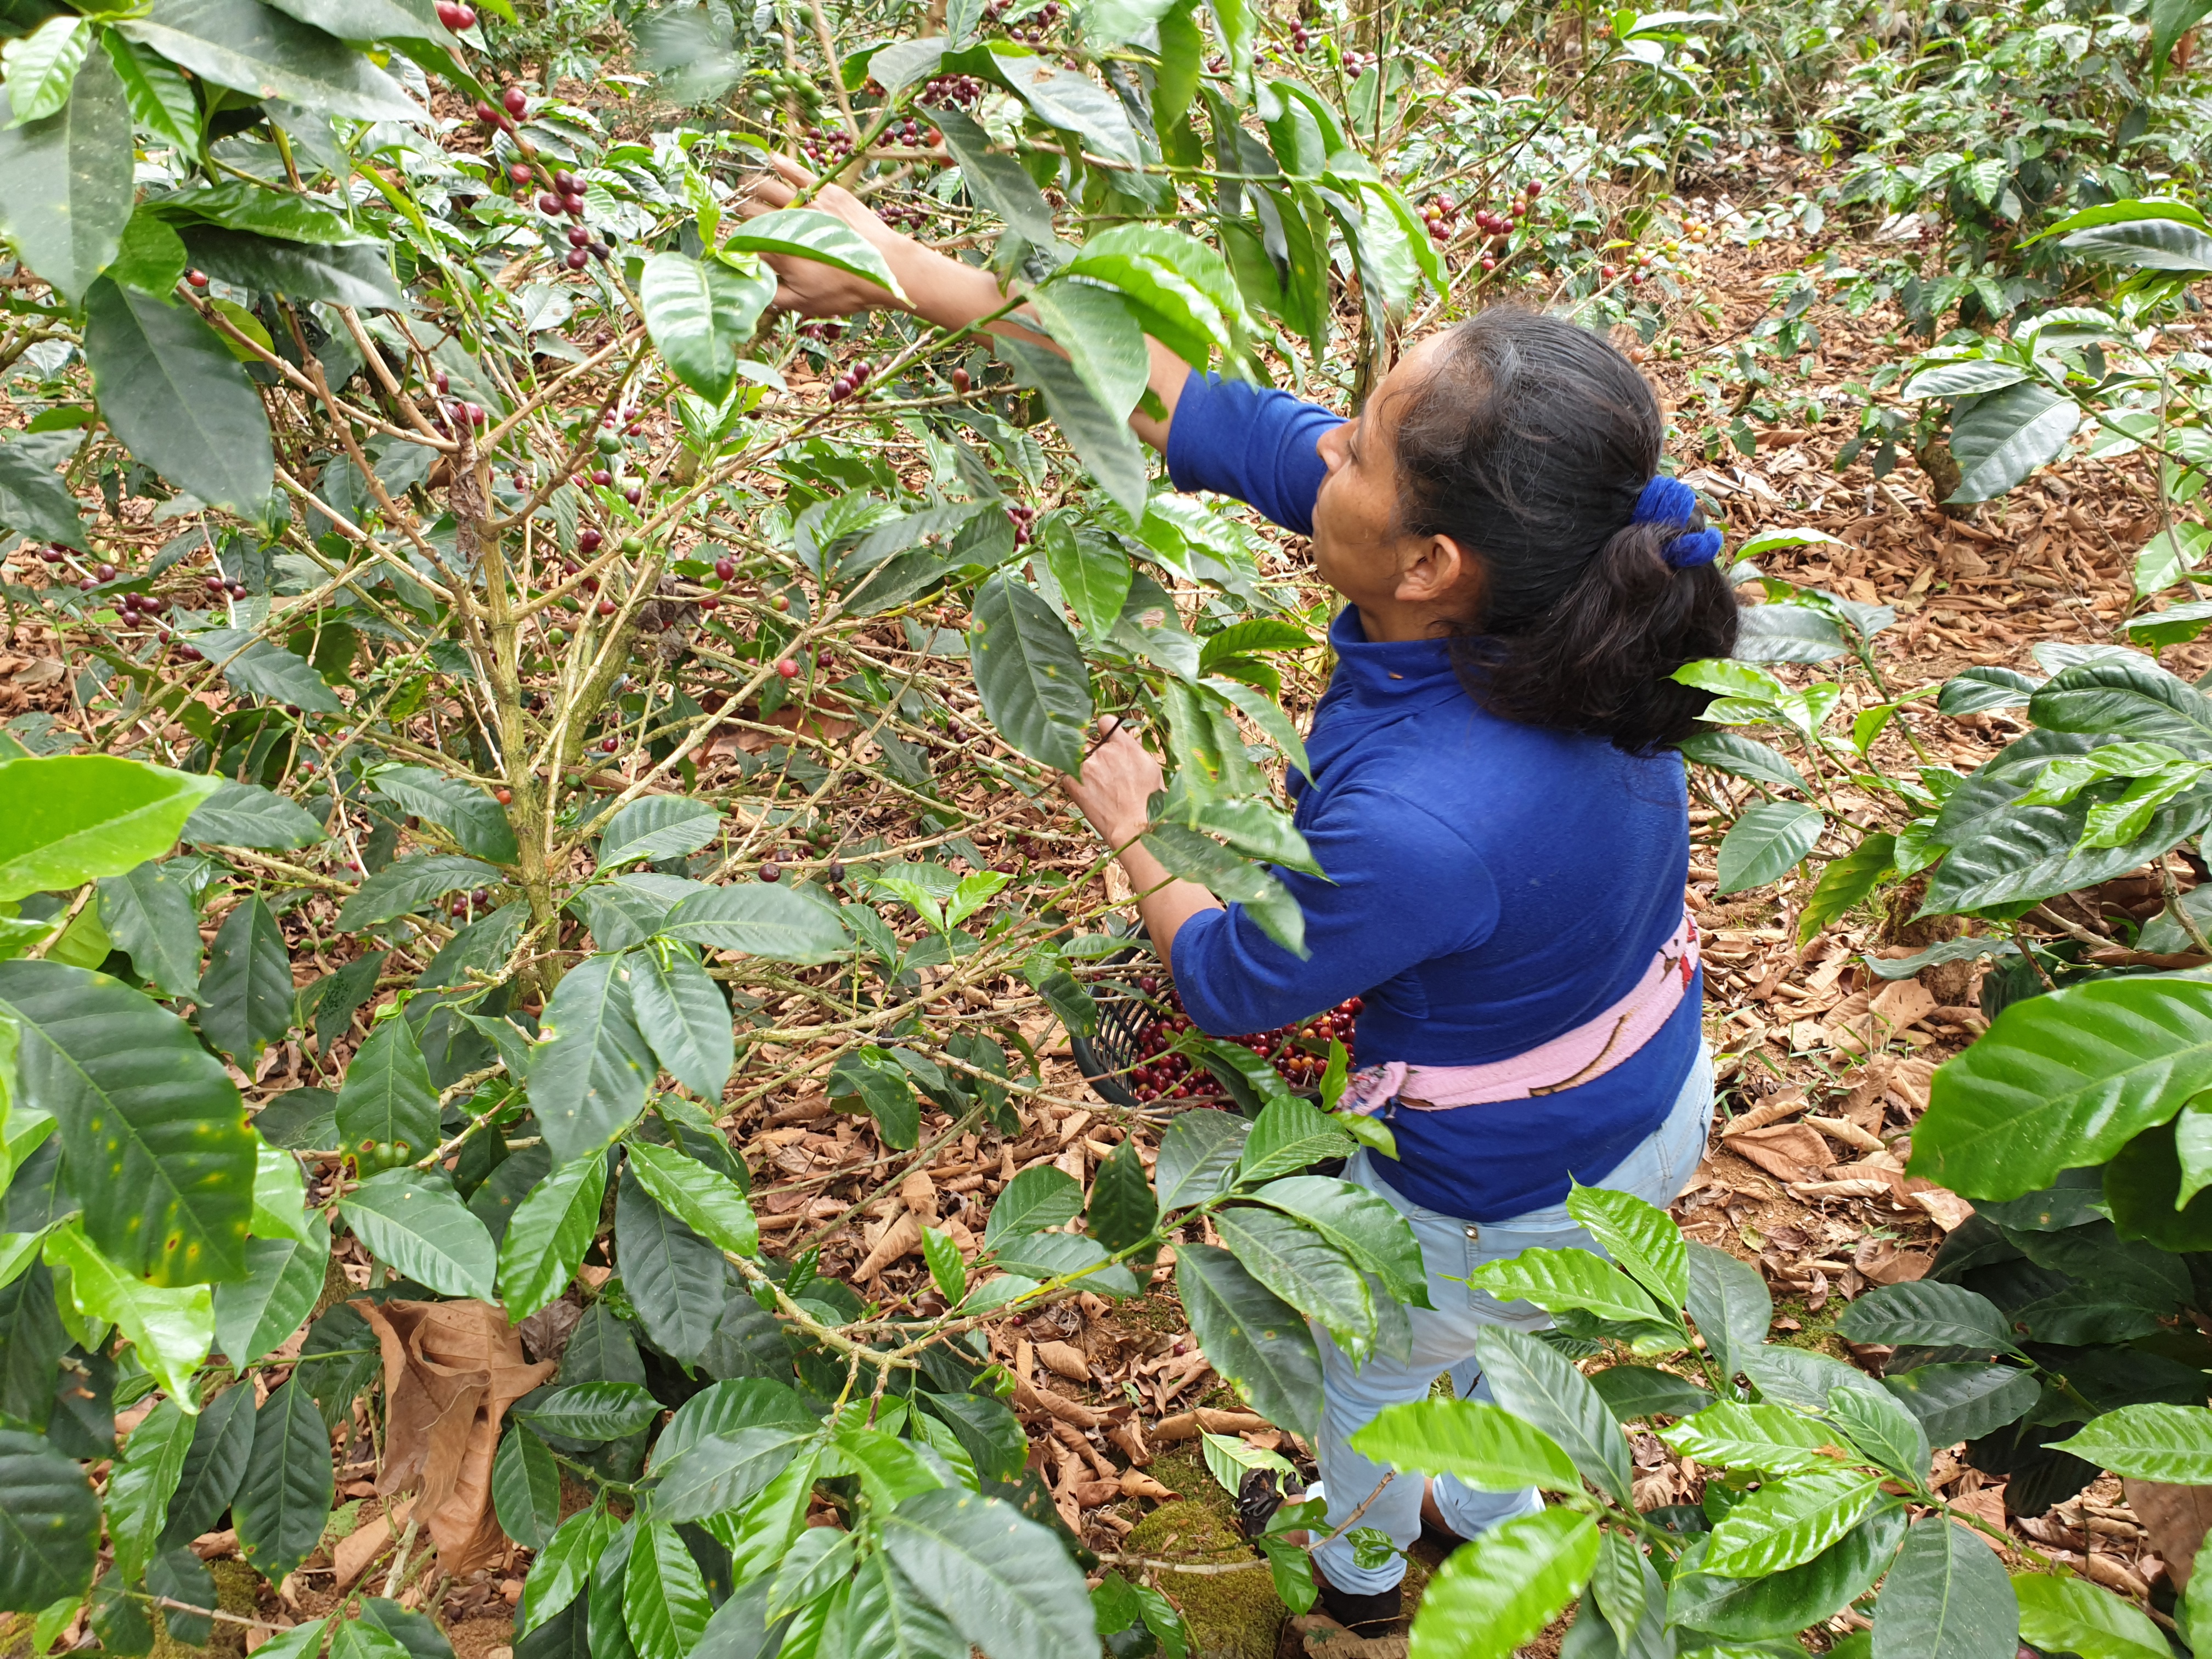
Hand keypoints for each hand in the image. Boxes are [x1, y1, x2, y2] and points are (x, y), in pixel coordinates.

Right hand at [736, 155, 911, 318]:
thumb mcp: (804, 303)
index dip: (738, 246)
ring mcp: (808, 204)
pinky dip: (784, 164)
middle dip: (740, 213)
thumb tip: (752, 286)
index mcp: (778, 251)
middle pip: (753, 212)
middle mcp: (787, 222)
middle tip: (736, 214)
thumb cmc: (845, 289)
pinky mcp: (828, 192)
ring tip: (743, 184)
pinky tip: (771, 158)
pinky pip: (800, 173)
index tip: (736, 248)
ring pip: (771, 188)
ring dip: (753, 186)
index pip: (746, 243)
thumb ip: (773, 294)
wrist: (886, 268)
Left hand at [1058, 717, 1162, 848]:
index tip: (1104, 737)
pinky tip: (1077, 784)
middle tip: (1102, 769)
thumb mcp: (1151, 770)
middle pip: (1091, 742)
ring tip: (1093, 783)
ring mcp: (1087, 766)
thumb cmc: (1148, 802)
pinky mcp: (1074, 782)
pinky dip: (1067, 774)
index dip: (1104, 729)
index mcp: (1124, 746)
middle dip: (1095, 752)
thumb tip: (1132, 735)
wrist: (1134, 827)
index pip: (1106, 722)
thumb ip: (1137, 750)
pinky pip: (1062, 770)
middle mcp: (1104, 751)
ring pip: (1076, 756)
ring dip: (1082, 765)